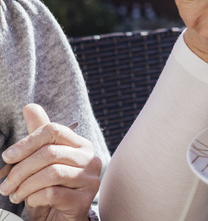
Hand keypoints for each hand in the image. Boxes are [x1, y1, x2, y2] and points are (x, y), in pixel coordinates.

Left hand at [0, 104, 101, 220]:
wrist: (59, 218)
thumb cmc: (50, 188)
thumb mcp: (41, 161)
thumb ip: (38, 135)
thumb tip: (30, 107)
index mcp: (80, 145)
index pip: (54, 131)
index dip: (27, 141)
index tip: (8, 156)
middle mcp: (91, 159)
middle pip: (50, 153)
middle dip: (21, 169)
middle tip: (5, 184)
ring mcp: (90, 179)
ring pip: (52, 173)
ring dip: (25, 185)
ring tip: (15, 194)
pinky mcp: (84, 200)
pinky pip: (53, 193)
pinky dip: (35, 198)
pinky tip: (32, 201)